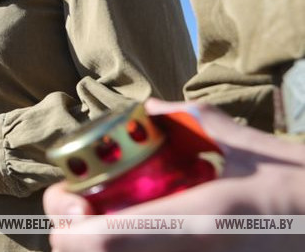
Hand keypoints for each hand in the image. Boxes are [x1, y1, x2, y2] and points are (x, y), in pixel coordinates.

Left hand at [43, 98, 304, 251]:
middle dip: (76, 242)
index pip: (103, 238)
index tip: (72, 206)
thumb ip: (188, 122)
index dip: (69, 229)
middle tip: (85, 217)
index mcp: (197, 219)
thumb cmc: (299, 186)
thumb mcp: (246, 147)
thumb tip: (145, 112)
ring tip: (108, 225)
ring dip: (101, 249)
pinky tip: (137, 236)